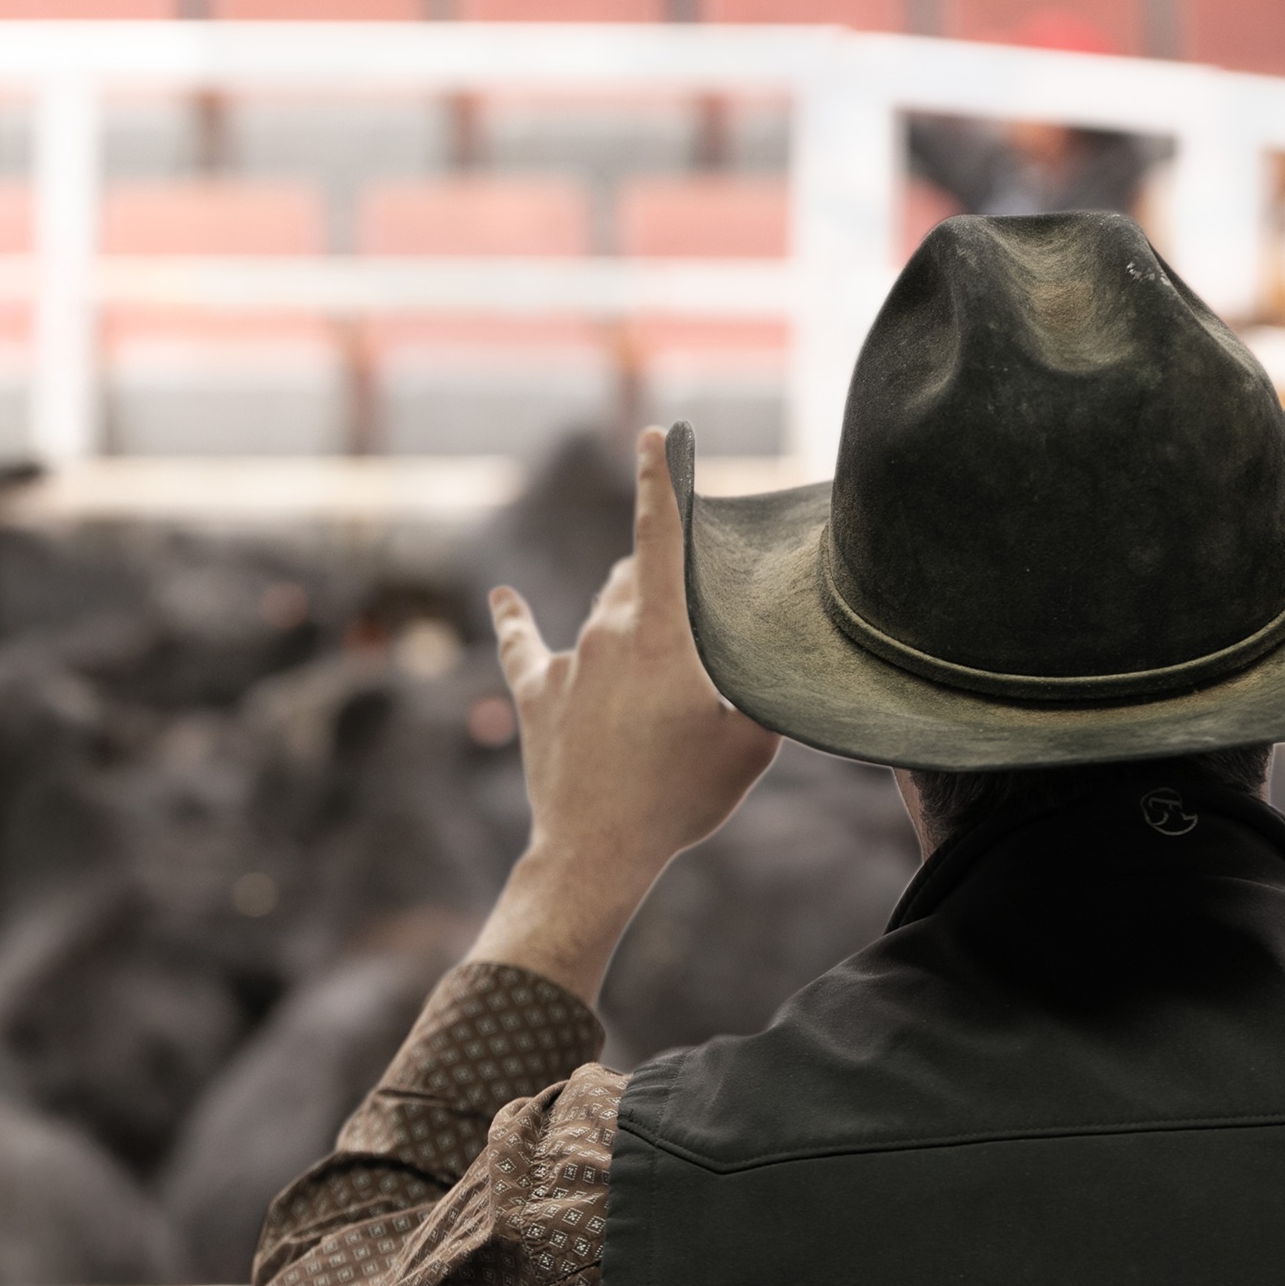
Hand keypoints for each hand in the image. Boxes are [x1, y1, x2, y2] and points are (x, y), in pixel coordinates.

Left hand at [471, 429, 780, 1003]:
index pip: (660, 537)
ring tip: (644, 630)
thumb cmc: (680, 799)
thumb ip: (765, 697)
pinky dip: (516, 621)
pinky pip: (523, 647)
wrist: (597, 851)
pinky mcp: (535, 695)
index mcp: (661, 636)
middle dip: (660, 572)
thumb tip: (780, 673)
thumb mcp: (751, 748)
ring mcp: (566, 663)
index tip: (654, 435)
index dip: (659, 480)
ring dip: (622, 611)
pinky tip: (504, 598)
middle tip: (689, 594)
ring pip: (598, 612)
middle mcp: (606, 634)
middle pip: (634, 576)